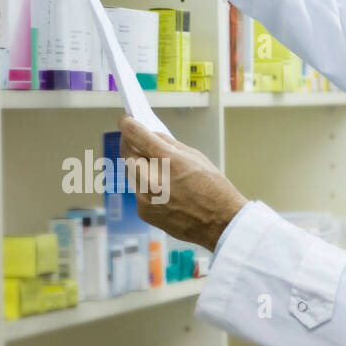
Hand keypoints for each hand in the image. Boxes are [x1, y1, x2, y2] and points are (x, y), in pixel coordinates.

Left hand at [117, 115, 247, 250]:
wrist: (220, 224)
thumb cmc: (214, 189)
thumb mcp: (196, 157)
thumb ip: (170, 145)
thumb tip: (151, 136)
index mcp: (168, 161)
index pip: (135, 135)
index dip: (127, 124)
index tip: (125, 121)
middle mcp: (152, 180)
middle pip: (127, 154)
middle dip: (129, 144)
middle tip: (133, 139)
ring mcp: (145, 198)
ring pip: (131, 173)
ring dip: (138, 166)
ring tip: (152, 165)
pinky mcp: (144, 212)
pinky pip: (138, 192)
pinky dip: (145, 186)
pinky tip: (161, 188)